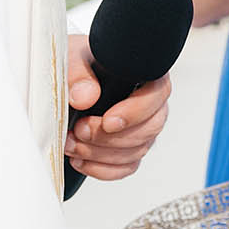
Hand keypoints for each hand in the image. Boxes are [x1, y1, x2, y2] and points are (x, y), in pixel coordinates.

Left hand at [65, 33, 169, 182]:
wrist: (70, 80)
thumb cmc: (79, 65)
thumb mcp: (72, 59)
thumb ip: (78, 75)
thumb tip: (86, 97)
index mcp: (145, 74)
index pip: (158, 94)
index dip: (136, 112)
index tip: (107, 121)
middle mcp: (150, 103)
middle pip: (150, 128)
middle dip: (110, 137)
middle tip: (79, 130)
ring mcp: (142, 128)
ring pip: (137, 151)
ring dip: (100, 153)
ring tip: (71, 144)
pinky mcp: (129, 149)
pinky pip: (127, 167)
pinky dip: (102, 169)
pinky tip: (80, 160)